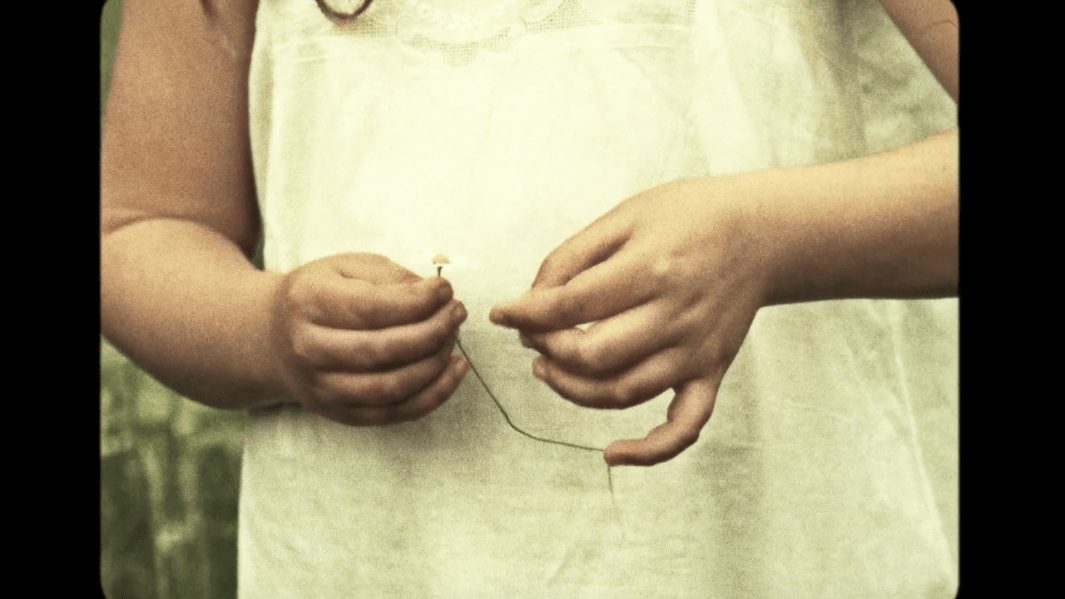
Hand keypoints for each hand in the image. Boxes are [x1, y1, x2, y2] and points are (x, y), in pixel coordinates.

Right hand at [268, 252, 469, 425]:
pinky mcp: (339, 413)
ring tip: (454, 337)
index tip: (445, 289)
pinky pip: (395, 414)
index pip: (372, 308)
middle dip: (433, 331)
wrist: (273, 338)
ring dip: (436, 363)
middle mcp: (308, 349)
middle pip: (383, 350)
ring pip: (391, 387)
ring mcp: (321, 387)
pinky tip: (455, 368)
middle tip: (457, 313)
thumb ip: (391, 277)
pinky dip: (434, 395)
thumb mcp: (347, 268)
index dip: (418, 300)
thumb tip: (437, 296)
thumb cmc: (322, 295)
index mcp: (308, 302)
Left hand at [490, 177, 768, 465]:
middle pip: (592, 356)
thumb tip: (533, 300)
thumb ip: (574, 257)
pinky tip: (611, 453)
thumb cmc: (688, 217)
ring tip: (547, 369)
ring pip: (622, 393)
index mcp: (650, 269)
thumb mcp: (625, 216)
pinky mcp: (711, 372)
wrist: (762, 232)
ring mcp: (695, 351)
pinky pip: (683, 426)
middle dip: (546, 350)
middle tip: (531, 337)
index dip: (525, 314)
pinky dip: (649, 451)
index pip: (570, 306)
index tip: (503, 314)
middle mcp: (674, 316)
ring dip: (573, 391)